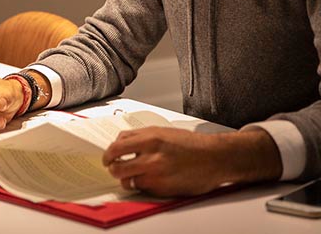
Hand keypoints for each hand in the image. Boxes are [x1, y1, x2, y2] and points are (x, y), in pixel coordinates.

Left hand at [102, 127, 281, 196]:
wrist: (213, 158)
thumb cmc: (190, 144)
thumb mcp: (162, 131)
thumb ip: (140, 136)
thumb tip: (120, 142)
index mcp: (150, 138)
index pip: (116, 147)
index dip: (108, 154)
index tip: (107, 157)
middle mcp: (152, 157)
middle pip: (117, 167)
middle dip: (113, 168)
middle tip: (114, 168)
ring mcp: (157, 175)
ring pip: (128, 181)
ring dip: (126, 179)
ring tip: (131, 175)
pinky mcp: (163, 189)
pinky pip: (143, 189)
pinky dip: (142, 185)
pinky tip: (148, 180)